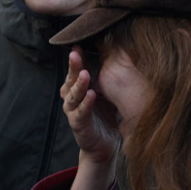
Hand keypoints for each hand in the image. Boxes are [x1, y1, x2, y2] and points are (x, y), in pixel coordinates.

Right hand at [62, 47, 119, 163]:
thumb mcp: (107, 94)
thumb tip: (119, 56)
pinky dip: (85, 103)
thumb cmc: (106, 117)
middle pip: (70, 80)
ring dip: (78, 84)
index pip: (76, 71)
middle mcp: (72, 99)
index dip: (77, 59)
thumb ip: (106, 80)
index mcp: (78, 90)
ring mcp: (74, 112)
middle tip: (75, 53)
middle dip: (73, 67)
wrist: (106, 145)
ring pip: (72, 95)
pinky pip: (81, 113)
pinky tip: (91, 95)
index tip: (78, 44)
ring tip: (84, 73)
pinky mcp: (78, 125)